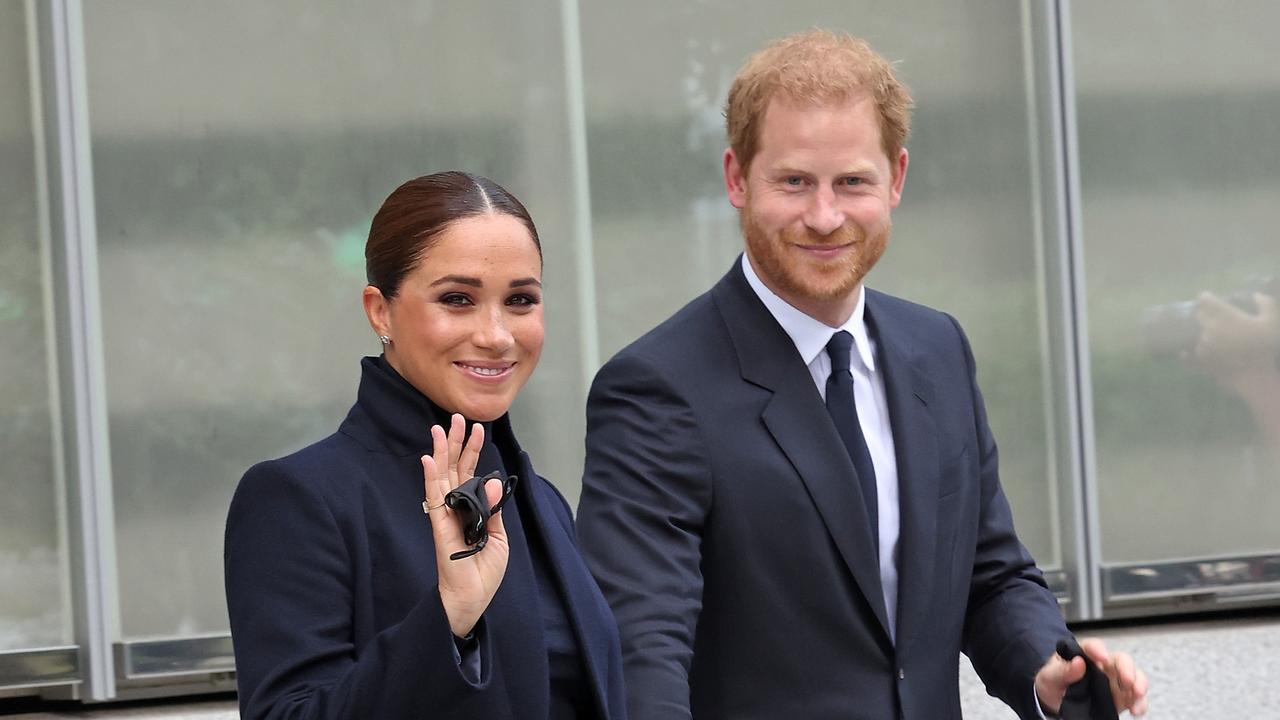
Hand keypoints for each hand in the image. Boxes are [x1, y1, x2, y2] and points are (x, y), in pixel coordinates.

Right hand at [422, 414, 509, 637]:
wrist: (472, 598)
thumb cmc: (483, 572)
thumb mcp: (498, 536)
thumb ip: (493, 508)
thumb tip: (491, 479)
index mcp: (471, 509)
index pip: (470, 473)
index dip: (473, 451)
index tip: (478, 428)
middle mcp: (455, 508)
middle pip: (454, 468)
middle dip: (455, 442)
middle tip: (456, 417)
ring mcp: (446, 516)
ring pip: (442, 477)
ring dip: (442, 452)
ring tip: (440, 428)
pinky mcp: (440, 528)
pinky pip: (434, 499)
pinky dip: (431, 479)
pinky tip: (428, 460)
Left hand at [1035, 637, 1147, 715]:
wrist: (1055, 703)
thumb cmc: (1052, 684)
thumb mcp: (1049, 677)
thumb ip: (1062, 670)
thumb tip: (1078, 662)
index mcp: (1083, 655)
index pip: (1093, 646)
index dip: (1098, 649)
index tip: (1101, 657)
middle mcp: (1102, 665)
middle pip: (1121, 660)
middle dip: (1127, 668)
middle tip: (1127, 681)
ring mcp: (1113, 681)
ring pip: (1134, 676)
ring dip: (1139, 684)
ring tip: (1137, 694)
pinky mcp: (1120, 697)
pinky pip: (1135, 697)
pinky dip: (1140, 702)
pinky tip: (1136, 710)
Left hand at [1192, 291, 1278, 396]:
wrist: (1256, 377)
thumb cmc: (1264, 348)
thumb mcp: (1271, 322)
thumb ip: (1265, 304)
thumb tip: (1255, 295)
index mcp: (1224, 316)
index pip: (1204, 300)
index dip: (1207, 299)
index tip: (1211, 302)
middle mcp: (1208, 328)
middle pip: (1197, 315)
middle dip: (1203, 315)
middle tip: (1212, 318)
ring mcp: (1201, 345)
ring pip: (1192, 333)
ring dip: (1198, 333)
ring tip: (1208, 336)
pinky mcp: (1198, 360)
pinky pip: (1186, 353)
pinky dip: (1188, 352)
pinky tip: (1190, 351)